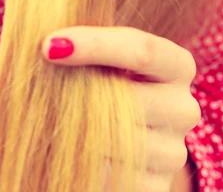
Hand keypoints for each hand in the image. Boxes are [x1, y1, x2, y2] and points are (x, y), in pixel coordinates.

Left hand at [41, 26, 200, 191]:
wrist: (127, 130)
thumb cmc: (105, 80)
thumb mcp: (102, 57)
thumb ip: (81, 46)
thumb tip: (44, 45)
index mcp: (177, 64)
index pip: (141, 49)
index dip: (93, 44)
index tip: (49, 45)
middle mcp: (183, 108)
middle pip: (130, 99)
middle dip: (78, 91)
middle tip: (39, 85)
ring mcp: (173, 152)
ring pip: (115, 140)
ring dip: (74, 130)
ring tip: (53, 116)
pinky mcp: (156, 187)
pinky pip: (112, 175)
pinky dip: (82, 161)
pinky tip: (69, 147)